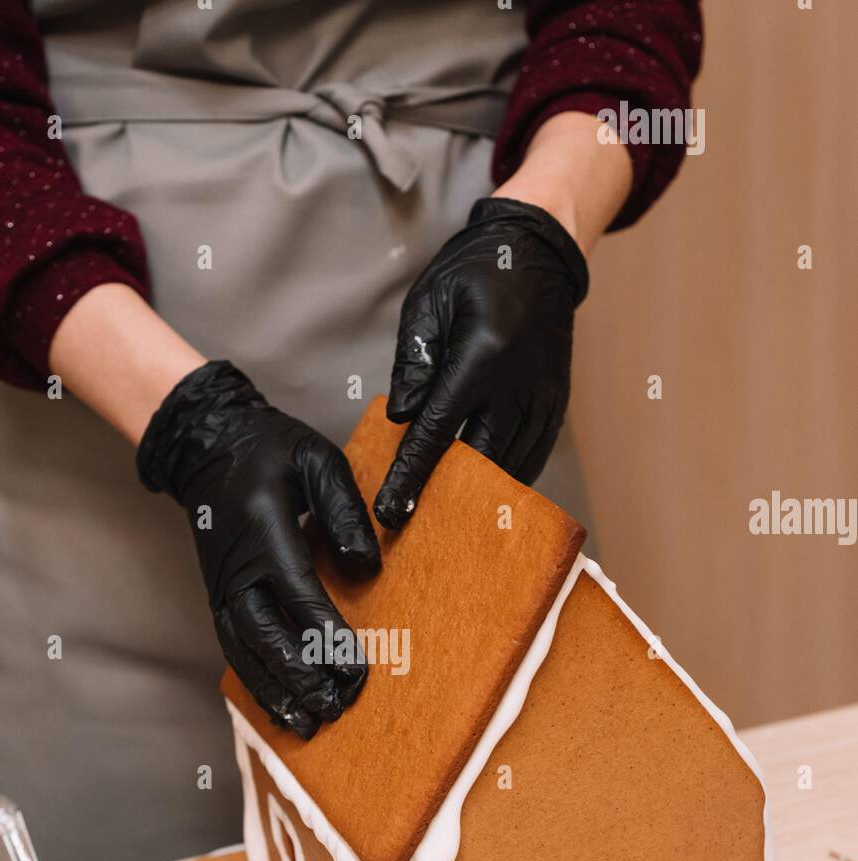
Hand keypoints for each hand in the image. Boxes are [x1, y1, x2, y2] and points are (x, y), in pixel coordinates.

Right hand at [137, 360, 380, 737]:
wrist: (207, 447)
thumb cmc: (270, 450)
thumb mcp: (316, 459)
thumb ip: (344, 510)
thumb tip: (366, 569)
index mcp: (264, 533)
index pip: (298, 595)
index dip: (327, 638)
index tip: (357, 670)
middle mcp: (237, 571)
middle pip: (266, 637)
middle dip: (302, 677)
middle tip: (338, 708)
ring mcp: (223, 590)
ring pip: (245, 654)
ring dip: (276, 693)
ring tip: (309, 726)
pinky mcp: (220, 601)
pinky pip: (235, 652)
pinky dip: (256, 685)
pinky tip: (281, 709)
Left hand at [374, 198, 587, 529]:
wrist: (539, 252)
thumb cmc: (475, 271)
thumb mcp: (429, 302)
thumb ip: (414, 362)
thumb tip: (403, 419)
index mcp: (483, 355)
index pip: (440, 431)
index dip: (413, 475)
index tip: (392, 510)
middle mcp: (519, 382)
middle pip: (480, 460)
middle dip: (446, 495)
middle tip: (412, 521)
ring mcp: (544, 395)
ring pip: (509, 465)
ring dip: (477, 492)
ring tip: (444, 515)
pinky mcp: (556, 402)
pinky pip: (532, 455)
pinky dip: (506, 477)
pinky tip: (482, 491)